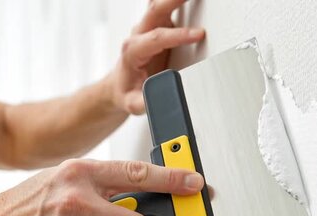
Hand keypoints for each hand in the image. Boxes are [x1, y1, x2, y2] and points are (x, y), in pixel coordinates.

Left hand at [106, 0, 204, 114]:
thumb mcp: (133, 104)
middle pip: (155, 11)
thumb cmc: (126, 92)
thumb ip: (145, 101)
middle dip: (173, 1)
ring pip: (158, 4)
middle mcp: (138, 35)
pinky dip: (174, 1)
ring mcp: (146, 28)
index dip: (178, 35)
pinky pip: (163, 6)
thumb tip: (164, 96)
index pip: (157, 38)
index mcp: (133, 51)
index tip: (198, 34)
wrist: (118, 87)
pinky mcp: (155, 26)